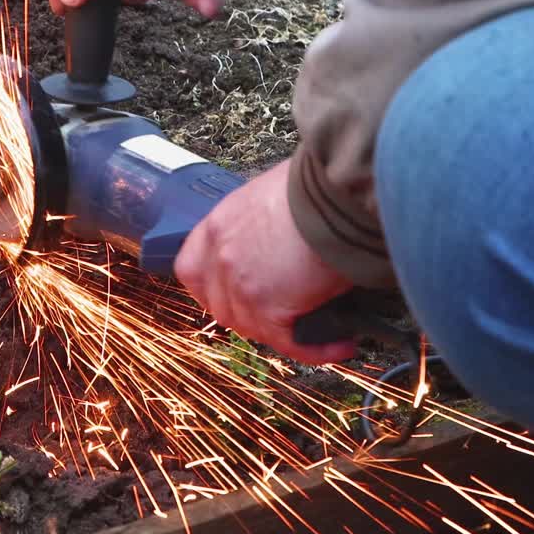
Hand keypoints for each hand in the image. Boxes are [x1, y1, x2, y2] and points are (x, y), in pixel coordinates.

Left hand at [174, 160, 357, 363]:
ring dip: (283, 334)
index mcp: (219, 225)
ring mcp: (240, 285)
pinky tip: (340, 345)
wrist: (336, 191)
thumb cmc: (317, 184)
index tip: (233, 297)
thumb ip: (263, 223)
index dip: (211, 289)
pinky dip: (315, 350)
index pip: (193, 270)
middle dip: (249, 318)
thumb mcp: (273, 195)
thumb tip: (284, 240)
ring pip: (252, 328)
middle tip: (285, 318)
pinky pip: (288, 342)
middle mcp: (220, 256)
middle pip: (219, 305)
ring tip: (319, 331)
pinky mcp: (268, 308)